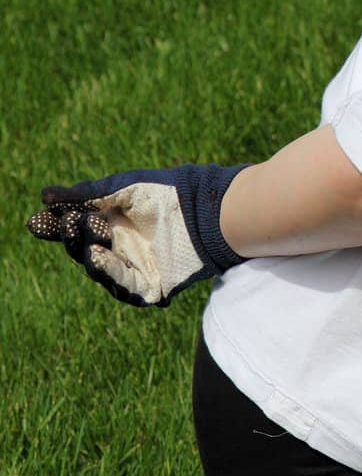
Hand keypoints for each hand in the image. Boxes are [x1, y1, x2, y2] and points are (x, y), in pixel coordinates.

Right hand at [26, 163, 250, 306]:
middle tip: (69, 222)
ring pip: (101, 270)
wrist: (210, 209)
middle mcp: (121, 249)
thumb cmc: (171, 193)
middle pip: (84, 250)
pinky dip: (110, 273)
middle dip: (73, 237)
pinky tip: (99, 256)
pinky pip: (125, 286)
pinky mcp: (153, 286)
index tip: (38, 221)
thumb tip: (45, 196)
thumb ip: (88, 193)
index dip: (57, 227)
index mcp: (112, 226)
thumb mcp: (125, 188)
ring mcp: (136, 268)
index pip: (76, 230)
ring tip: (85, 237)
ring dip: (90, 254)